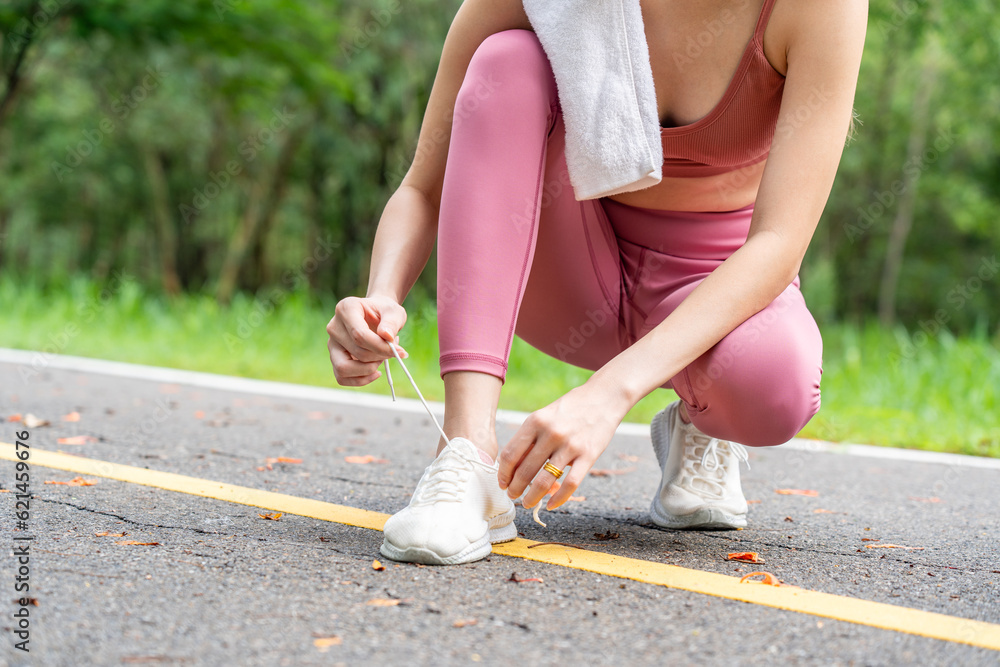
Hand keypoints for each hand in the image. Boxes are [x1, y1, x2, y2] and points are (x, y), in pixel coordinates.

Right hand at [326, 295, 407, 386]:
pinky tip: (376, 373)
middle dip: (380, 356)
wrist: (377, 315)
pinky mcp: (335, 358)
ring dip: (368, 369)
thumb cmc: (385, 312)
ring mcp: (332, 344)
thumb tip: (387, 336)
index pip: (359, 335)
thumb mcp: (394, 311)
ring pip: (343, 368)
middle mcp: (334, 327)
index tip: (400, 351)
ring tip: (381, 359)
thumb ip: (392, 322)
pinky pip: (341, 378)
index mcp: (346, 309)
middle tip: (394, 351)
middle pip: (356, 351)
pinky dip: (360, 380)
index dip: (381, 347)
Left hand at [497, 383, 627, 510]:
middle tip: (513, 496)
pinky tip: (551, 505)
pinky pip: (570, 484)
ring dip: (532, 497)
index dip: (503, 474)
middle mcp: (551, 433)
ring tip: (528, 503)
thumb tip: (512, 468)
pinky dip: (559, 499)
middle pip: (525, 471)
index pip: (510, 454)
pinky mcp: (589, 455)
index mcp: (535, 421)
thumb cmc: (569, 408)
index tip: (503, 483)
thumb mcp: (544, 416)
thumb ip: (530, 439)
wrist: (603, 397)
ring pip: (545, 482)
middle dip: (515, 489)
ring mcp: (571, 445)